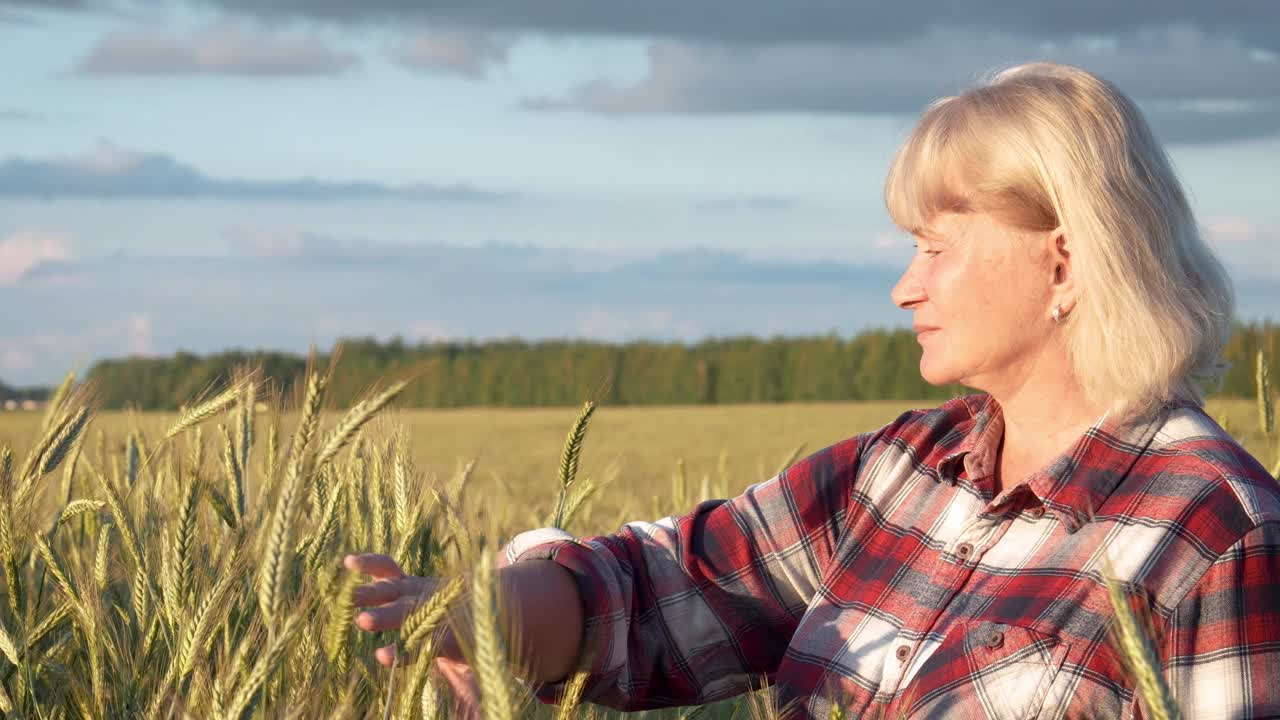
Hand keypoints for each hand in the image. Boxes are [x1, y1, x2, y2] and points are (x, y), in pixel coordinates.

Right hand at [344, 553, 481, 716]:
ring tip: (347, 599)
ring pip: (395, 590)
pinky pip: (388, 569)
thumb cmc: (467, 643)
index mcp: (445, 636)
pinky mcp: (408, 581)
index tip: (383, 656)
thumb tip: (476, 719)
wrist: (482, 602)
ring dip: (372, 594)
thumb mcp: (472, 669)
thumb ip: (471, 695)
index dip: (403, 651)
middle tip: (364, 622)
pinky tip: (348, 562)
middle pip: (407, 613)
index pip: (424, 644)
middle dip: (387, 617)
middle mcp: (430, 611)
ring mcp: (418, 592)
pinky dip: (370, 564)